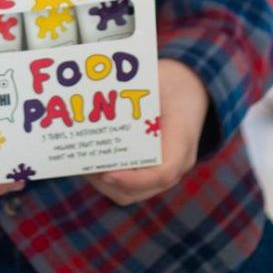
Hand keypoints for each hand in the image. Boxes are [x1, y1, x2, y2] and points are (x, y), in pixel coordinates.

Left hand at [85, 58, 208, 205]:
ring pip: (130, 192)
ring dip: (103, 182)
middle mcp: (175, 165)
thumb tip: (99, 95)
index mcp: (182, 142)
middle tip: (83, 162)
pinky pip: (128, 185)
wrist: (189, 89)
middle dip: (107, 181)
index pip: (163, 173)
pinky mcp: (151, 169)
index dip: (133, 179)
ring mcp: (163, 171)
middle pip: (138, 190)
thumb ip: (136, 90)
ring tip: (82, 162)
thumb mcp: (159, 80)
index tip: (107, 173)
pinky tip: (90, 159)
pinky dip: (107, 177)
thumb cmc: (171, 83)